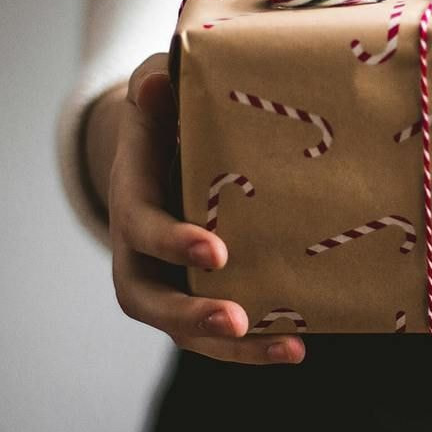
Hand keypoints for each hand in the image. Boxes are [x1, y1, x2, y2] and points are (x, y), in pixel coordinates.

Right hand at [107, 53, 304, 364]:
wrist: (162, 149)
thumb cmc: (166, 116)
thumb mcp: (158, 92)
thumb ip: (156, 88)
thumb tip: (156, 84)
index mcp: (131, 199)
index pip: (142, 228)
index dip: (174, 242)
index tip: (217, 250)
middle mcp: (138, 252)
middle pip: (149, 300)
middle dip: (191, 314)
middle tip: (236, 319)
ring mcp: (166, 280)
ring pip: (183, 330)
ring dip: (233, 347)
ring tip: (288, 348)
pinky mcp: (196, 295)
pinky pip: (217, 333)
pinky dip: (254, 346)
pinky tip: (299, 346)